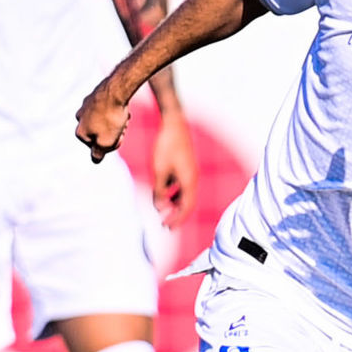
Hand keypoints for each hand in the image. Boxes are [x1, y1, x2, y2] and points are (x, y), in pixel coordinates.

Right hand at [75, 80, 131, 162]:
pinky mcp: (94, 95)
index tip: (120, 137)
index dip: (111, 145)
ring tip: (123, 116)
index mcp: (80, 132)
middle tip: (123, 126)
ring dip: (115, 121)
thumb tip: (95, 159)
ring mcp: (86, 106)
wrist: (116, 90)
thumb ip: (99, 153)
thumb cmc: (111, 118)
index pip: (96, 147)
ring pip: (103, 120)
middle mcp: (79, 118)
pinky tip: (121, 106)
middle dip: (113, 133)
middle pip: (99, 133)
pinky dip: (113, 109)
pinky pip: (105, 108)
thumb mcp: (106, 142)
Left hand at [149, 112, 197, 228]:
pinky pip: (181, 185)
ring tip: (163, 211)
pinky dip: (173, 192)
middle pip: (187, 202)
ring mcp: (190, 171)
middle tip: (165, 225)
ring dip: (174, 204)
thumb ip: (159, 191)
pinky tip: (163, 194)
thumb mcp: (158, 171)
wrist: (173, 123)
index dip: (177, 219)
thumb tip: (159, 208)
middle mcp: (192, 178)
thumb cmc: (166, 146)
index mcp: (189, 181)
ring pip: (184, 194)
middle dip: (176, 215)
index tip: (166, 227)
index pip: (186, 207)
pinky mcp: (185, 165)